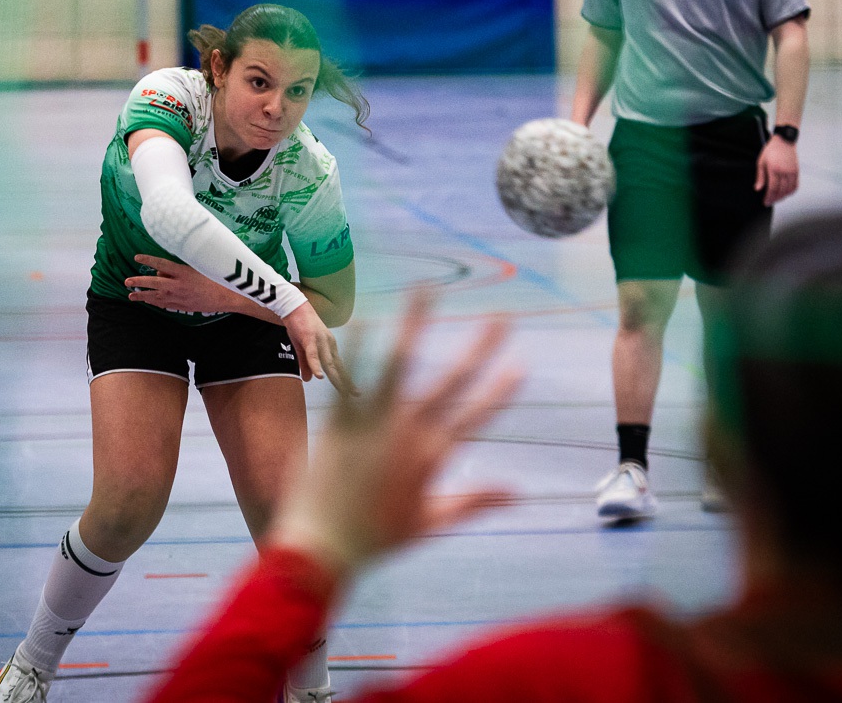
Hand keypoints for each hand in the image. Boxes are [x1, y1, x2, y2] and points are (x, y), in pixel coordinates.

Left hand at [127, 254, 244, 314]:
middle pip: (153, 283)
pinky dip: (154, 302)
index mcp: (183, 272)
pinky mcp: (181, 307)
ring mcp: (179, 297)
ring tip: (131, 295)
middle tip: (126, 281)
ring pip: (156, 296)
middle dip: (138, 282)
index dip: (148, 260)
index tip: (137, 257)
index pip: (161, 264)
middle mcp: (178, 285)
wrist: (225, 297)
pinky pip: (163, 305)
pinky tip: (148, 302)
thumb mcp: (197, 268)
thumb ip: (177, 269)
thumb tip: (160, 271)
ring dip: (142, 295)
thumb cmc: (214, 278)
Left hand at [269, 292, 520, 577]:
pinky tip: (366, 319)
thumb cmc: (374, 539)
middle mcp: (407, 434)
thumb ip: (474, 502)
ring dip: (416, 325)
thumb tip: (519, 493)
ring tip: (427, 292)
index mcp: (431, 457)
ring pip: (399, 365)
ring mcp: (372, 425)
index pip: (476, 416)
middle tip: (503, 319)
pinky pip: (350, 377)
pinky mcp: (338, 422)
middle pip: (451, 383)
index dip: (501, 390)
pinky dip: (358, 348)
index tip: (523, 364)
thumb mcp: (430, 523)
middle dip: (480, 349)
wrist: (319, 549)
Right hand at [283, 302, 356, 395]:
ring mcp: (320, 341)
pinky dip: (316, 366)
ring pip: (328, 363)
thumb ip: (306, 364)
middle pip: (338, 367)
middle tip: (356, 395)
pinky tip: (320, 376)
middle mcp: (329, 345)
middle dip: (346, 382)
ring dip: (335, 377)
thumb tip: (309, 380)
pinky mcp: (309, 338)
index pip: (340, 367)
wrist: (294, 306)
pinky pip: (313, 355)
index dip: (347, 379)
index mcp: (329, 347)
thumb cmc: (299, 327)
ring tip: (342, 390)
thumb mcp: (302, 348)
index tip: (354, 392)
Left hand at [755, 135, 798, 204]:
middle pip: (781, 191)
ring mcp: (792, 172)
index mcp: (774, 169)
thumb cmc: (771, 150)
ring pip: (789, 190)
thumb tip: (758, 188)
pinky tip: (785, 193)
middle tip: (770, 202)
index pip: (773, 188)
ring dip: (783, 197)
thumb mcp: (761, 162)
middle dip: (775, 199)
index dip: (769, 197)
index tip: (766, 202)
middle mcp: (785, 171)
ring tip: (776, 199)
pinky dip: (791, 192)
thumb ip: (760, 177)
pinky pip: (795, 185)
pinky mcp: (796, 171)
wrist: (784, 141)